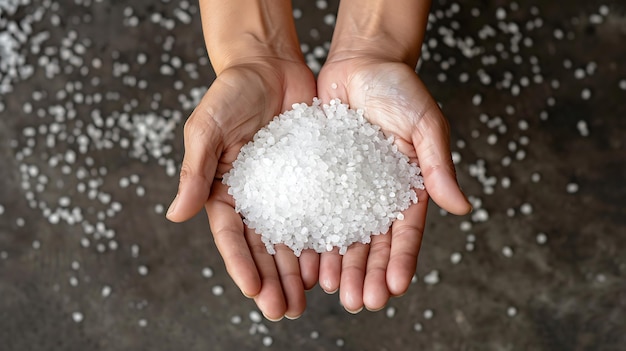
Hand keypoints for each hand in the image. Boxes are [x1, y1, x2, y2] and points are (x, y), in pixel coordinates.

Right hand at [166, 58, 317, 319]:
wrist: (269, 67)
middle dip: (273, 281)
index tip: (254, 292)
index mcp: (224, 193)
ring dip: (298, 272)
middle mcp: (255, 200)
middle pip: (263, 249)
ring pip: (292, 240)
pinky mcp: (311, 181)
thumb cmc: (230, 94)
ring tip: (308, 299)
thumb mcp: (207, 129)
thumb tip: (176, 215)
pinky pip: (319, 214)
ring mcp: (285, 193)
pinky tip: (333, 262)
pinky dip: (324, 239)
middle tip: (286, 310)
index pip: (231, 238)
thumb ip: (194, 171)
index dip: (241, 265)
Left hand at [316, 57, 471, 311]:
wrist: (360, 63)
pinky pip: (316, 211)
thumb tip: (462, 207)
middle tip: (357, 301)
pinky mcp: (322, 177)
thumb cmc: (400, 89)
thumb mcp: (425, 124)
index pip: (406, 231)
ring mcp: (349, 188)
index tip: (393, 287)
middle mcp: (378, 194)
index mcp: (409, 186)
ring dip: (340, 264)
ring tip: (331, 290)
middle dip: (367, 273)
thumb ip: (438, 166)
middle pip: (373, 242)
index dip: (401, 260)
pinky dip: (313, 236)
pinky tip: (306, 258)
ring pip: (344, 234)